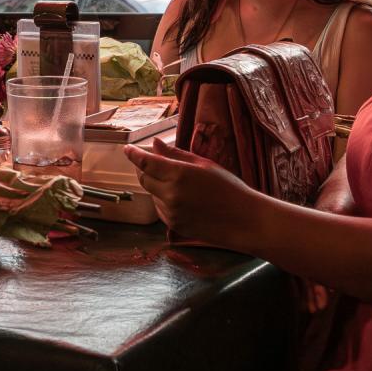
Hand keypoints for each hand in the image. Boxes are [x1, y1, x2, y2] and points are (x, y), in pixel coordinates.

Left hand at [123, 139, 260, 246]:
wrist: (244, 221)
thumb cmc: (229, 188)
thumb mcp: (204, 165)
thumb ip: (175, 155)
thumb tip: (155, 144)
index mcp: (178, 175)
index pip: (145, 162)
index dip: (133, 154)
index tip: (127, 148)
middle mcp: (170, 195)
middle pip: (143, 178)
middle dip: (143, 169)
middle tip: (152, 162)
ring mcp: (171, 212)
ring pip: (152, 193)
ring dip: (157, 185)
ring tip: (181, 183)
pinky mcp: (173, 226)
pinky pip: (160, 208)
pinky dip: (163, 200)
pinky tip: (183, 198)